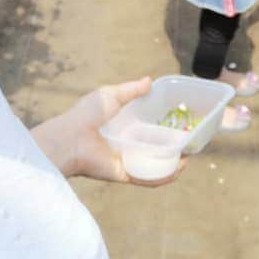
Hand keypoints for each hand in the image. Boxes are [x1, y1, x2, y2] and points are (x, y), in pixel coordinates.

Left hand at [32, 77, 184, 186]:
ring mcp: (127, 161)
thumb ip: (131, 90)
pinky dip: (164, 177)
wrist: (69, 138)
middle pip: (155, 148)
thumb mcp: (110, 95)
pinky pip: (147, 179)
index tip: (181, 123)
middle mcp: (126, 145)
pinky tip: (178, 170)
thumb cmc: (85, 115)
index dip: (165, 127)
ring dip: (173, 165)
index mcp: (123, 127)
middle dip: (173, 147)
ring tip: (188, 158)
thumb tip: (149, 80)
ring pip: (155, 166)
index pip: (148, 128)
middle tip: (189, 142)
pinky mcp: (125, 174)